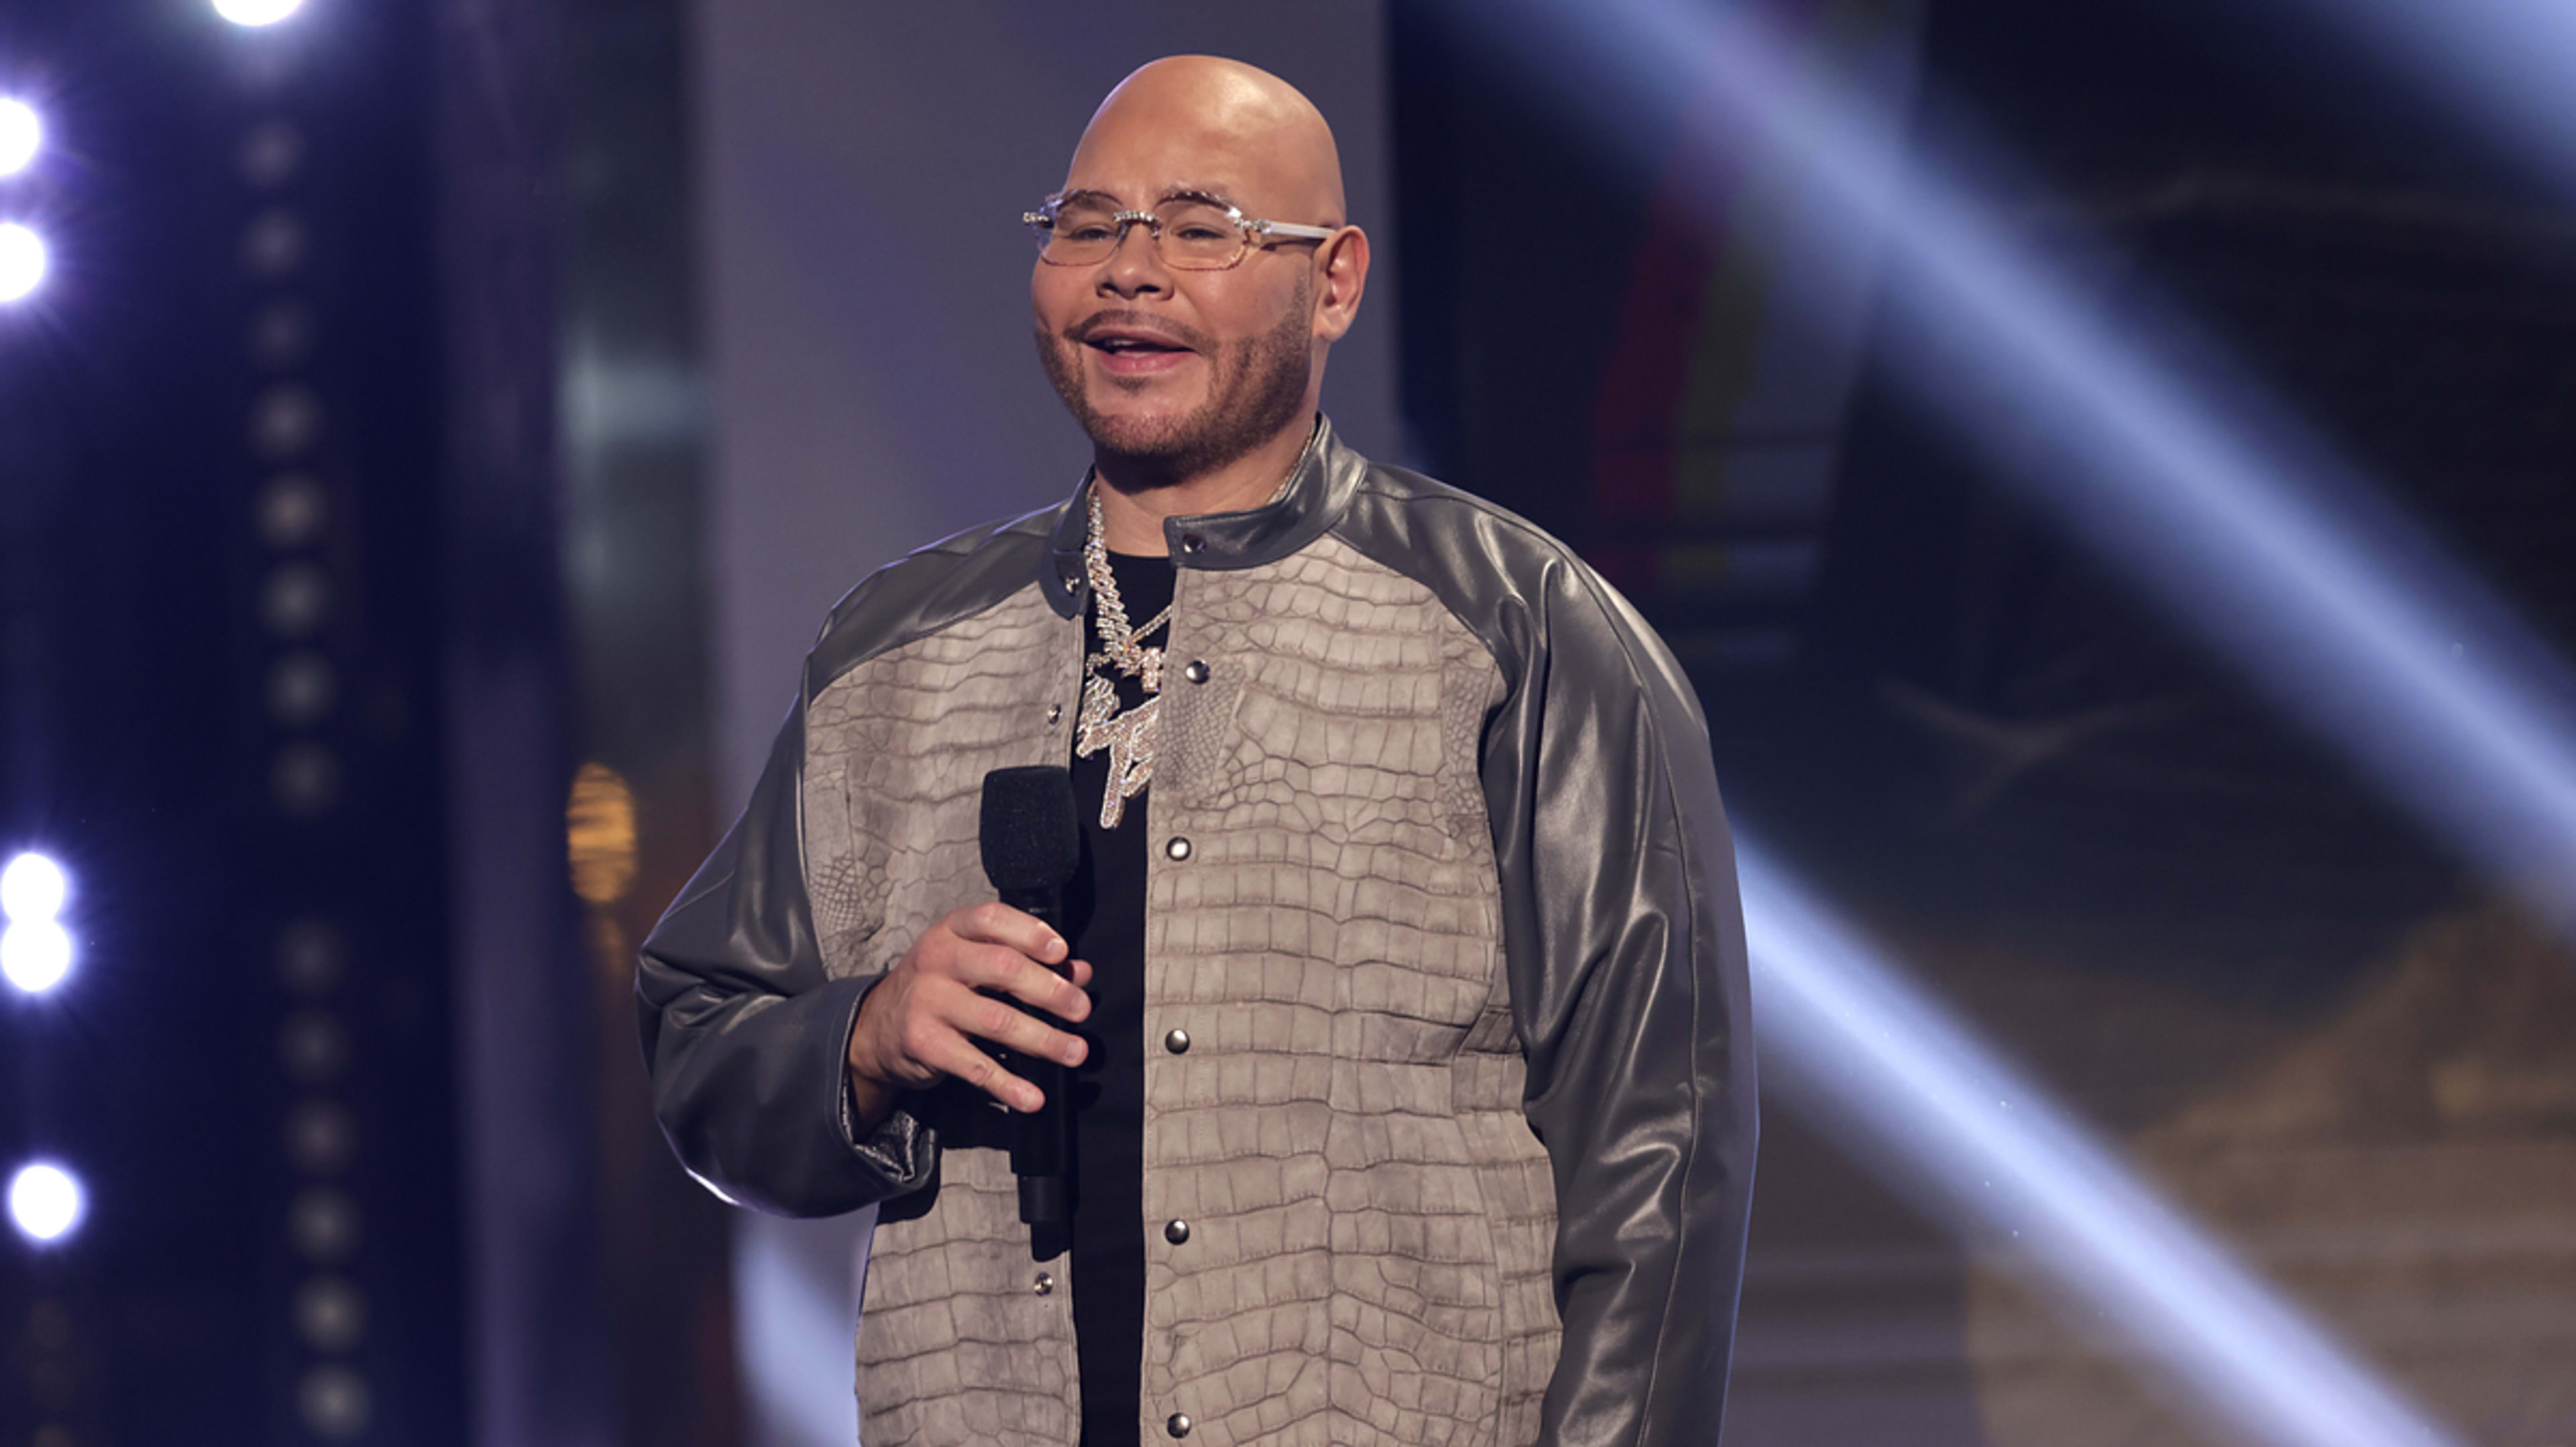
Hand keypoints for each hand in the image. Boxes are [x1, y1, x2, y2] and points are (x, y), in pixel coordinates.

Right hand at [844, 901, 1093, 1127]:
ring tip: (1075, 1052)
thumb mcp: (973, 962)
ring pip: (997, 1019)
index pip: (993, 919)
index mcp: (951, 931)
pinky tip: (1033, 1097)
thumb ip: (1027, 961)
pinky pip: (974, 1066)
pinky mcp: (924, 1043)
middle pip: (1004, 968)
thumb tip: (1079, 972)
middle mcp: (937, 960)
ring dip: (1043, 1039)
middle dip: (1050, 990)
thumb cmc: (940, 987)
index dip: (1031, 932)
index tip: (1062, 952)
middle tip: (1081, 1009)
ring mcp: (928, 1001)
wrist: (877, 1028)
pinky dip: (1008, 1085)